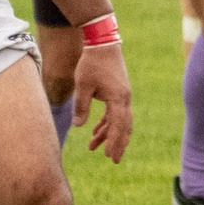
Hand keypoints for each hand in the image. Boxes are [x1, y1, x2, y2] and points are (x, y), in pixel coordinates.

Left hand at [71, 41, 134, 161]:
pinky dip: (106, 123)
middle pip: (124, 127)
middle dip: (118, 144)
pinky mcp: (118, 92)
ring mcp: (123, 96)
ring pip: (119, 121)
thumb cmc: (92, 63)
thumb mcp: (83, 86)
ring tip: (94, 147)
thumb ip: (81, 106)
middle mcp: (124, 99)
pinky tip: (96, 131)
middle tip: (113, 160)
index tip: (109, 156)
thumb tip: (79, 126)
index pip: (118, 126)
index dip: (114, 142)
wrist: (103, 44)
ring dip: (108, 134)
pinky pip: (115, 112)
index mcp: (118, 99)